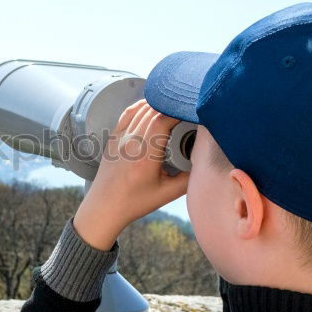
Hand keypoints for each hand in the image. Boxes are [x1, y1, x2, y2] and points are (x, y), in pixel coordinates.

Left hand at [72, 100, 189, 249]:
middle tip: (187, 106)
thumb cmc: (134, 202)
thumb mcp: (167, 193)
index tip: (192, 110)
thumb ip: (189, 179)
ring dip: (158, 105)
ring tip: (174, 106)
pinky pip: (127, 113)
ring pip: (140, 110)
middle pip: (153, 111)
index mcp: (145, 156)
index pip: (162, 120)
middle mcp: (130, 143)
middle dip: (172, 106)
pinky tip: (152, 105)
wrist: (105, 207)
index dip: (179, 111)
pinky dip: (141, 106)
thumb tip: (206, 162)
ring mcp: (119, 138)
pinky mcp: (112, 138)